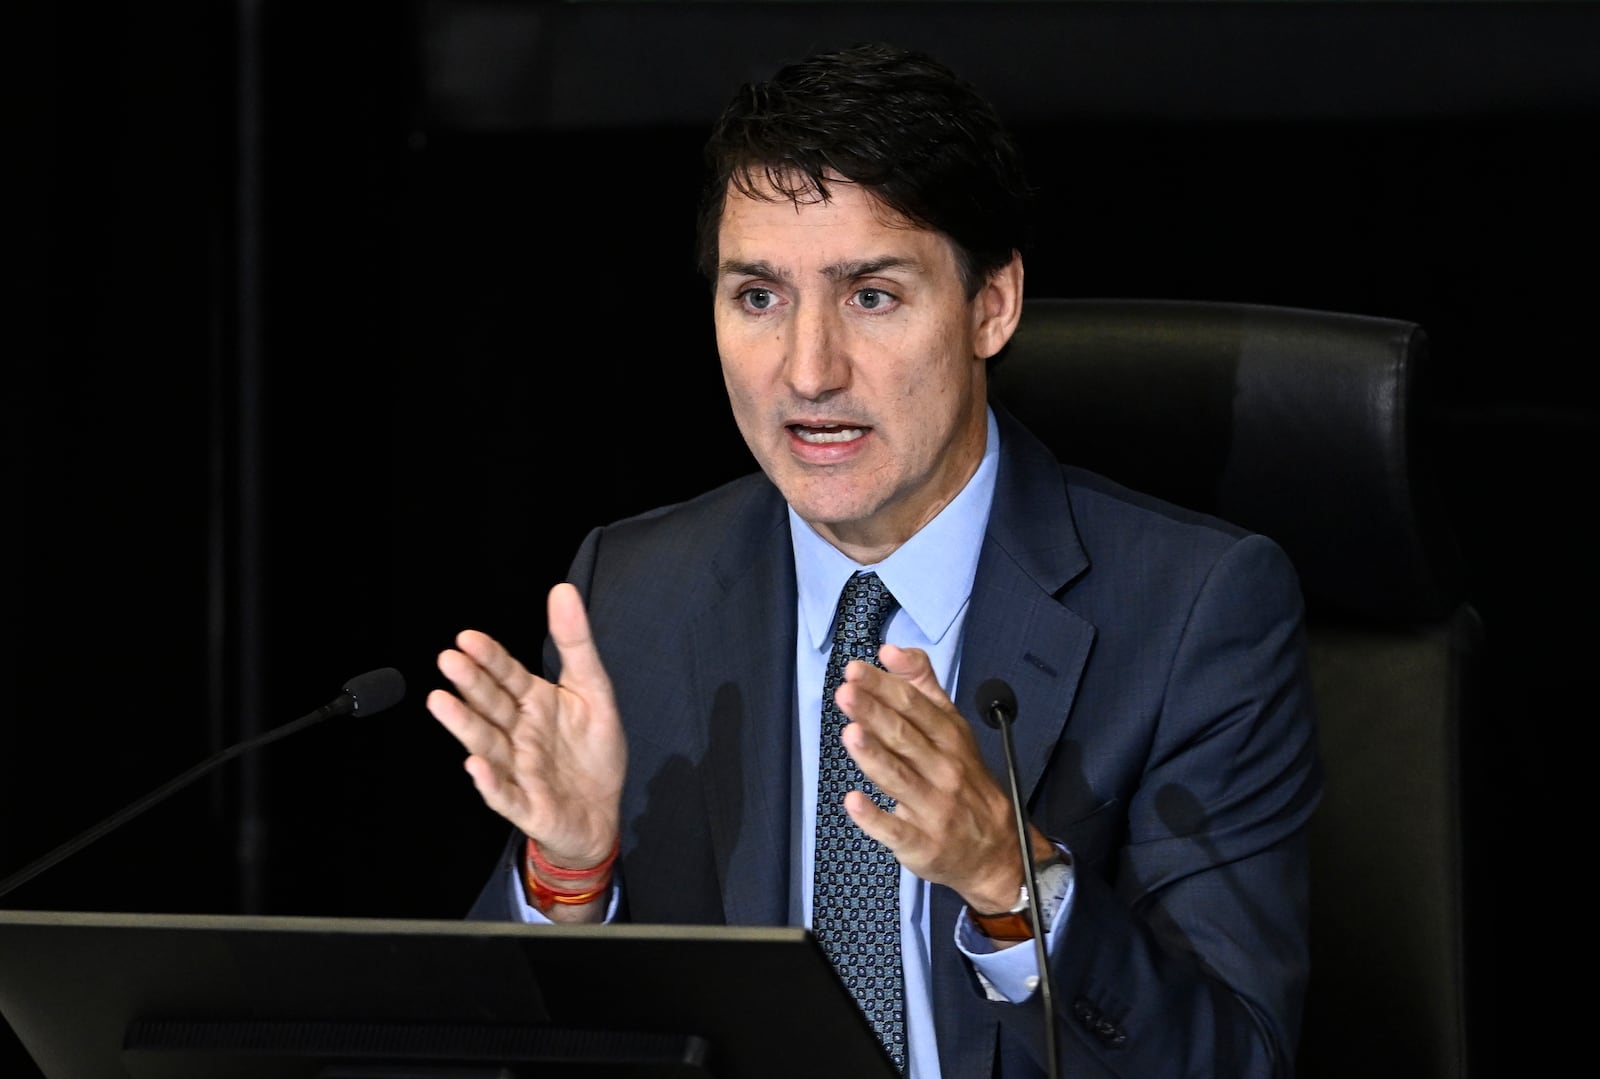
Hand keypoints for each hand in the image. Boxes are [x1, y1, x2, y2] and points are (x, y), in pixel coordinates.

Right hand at [426, 583, 625, 870]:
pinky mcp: (527, 805)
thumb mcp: (594, 689)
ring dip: (464, 725)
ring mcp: (519, 770)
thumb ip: (575, 642)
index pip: (507, 676)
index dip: (489, 658)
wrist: (602, 812)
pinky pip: (505, 795)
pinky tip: (475, 767)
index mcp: (534, 704)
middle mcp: (519, 734)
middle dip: (470, 684)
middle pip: (491, 706)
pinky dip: (490, 783)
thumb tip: (563, 591)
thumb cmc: (592, 752)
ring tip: (441, 702)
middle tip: (448, 660)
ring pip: (487, 745)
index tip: (467, 638)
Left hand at [834, 644, 1047, 912]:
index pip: (916, 707)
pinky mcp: (921, 843)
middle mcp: (944, 770)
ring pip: (900, 778)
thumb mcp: (953, 728)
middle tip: (846, 693)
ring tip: (850, 733)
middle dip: (875, 713)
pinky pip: (896, 830)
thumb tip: (891, 651)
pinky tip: (853, 801)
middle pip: (906, 737)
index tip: (856, 671)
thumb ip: (922, 687)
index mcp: (950, 738)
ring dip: (875, 755)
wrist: (998, 849)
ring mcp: (933, 809)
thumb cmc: (965, 780)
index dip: (885, 687)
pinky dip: (875, 817)